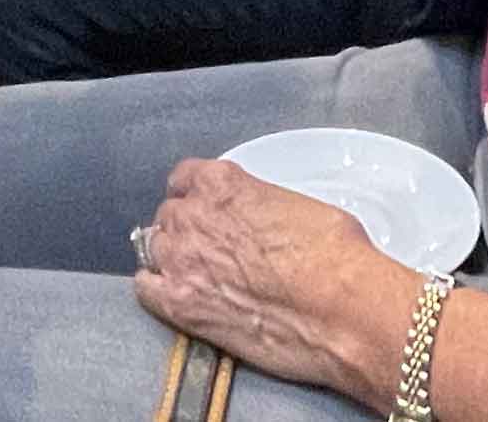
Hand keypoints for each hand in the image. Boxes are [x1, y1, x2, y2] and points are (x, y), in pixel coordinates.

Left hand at [134, 158, 407, 402]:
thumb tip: (261, 219)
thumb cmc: (335, 255)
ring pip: (154, 248)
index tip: (200, 210)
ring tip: (194, 276)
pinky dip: (154, 290)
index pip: (184, 179)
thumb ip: (259, 203)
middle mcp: (194, 215)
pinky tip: (171, 296)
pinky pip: (145, 290)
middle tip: (207, 251)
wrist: (342, 308)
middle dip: (185, 230)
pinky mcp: (181, 306)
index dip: (192, 196)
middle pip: (169, 216)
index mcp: (222, 182)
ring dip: (171, 259)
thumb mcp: (296, 204)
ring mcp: (183, 260)